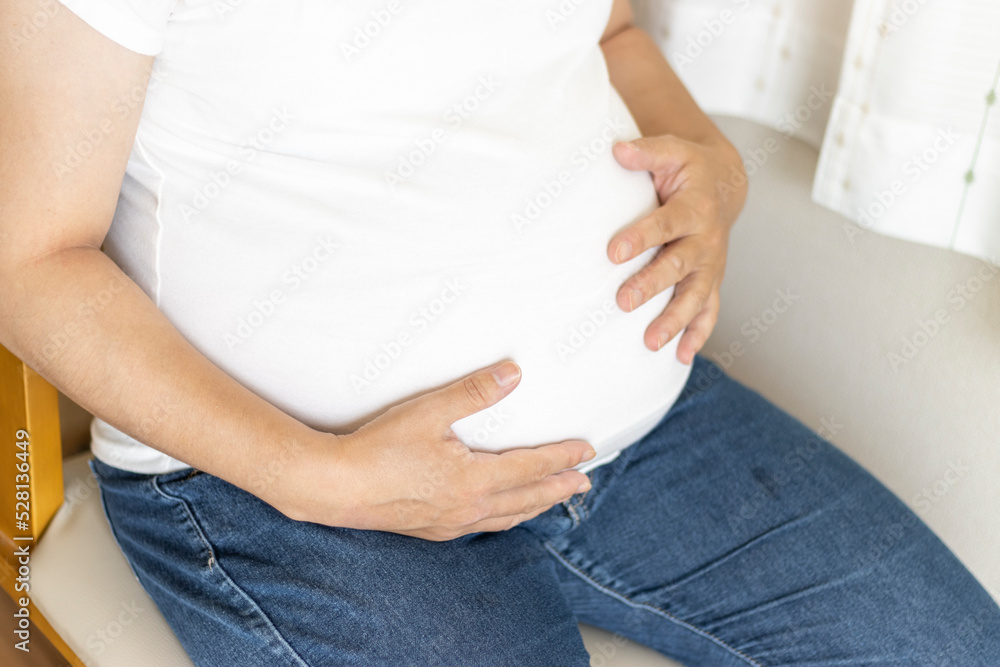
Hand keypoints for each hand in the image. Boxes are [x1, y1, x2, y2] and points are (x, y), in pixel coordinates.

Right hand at [280, 362, 595, 540]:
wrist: (335, 487)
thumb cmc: (378, 448)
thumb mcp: (429, 411)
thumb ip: (473, 392)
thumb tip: (512, 374)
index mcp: (475, 480)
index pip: (532, 467)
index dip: (562, 458)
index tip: (586, 451)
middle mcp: (469, 508)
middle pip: (528, 499)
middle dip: (558, 488)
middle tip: (583, 481)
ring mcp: (451, 523)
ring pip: (507, 517)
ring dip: (535, 506)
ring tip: (552, 498)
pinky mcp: (433, 529)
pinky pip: (483, 524)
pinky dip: (505, 517)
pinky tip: (500, 512)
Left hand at [608, 135, 747, 363]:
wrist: (724, 185)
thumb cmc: (688, 169)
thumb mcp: (671, 151)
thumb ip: (646, 151)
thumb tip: (617, 150)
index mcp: (695, 206)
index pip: (666, 223)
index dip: (641, 237)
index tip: (613, 251)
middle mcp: (707, 239)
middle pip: (680, 265)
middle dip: (652, 285)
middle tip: (624, 302)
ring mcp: (711, 264)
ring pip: (695, 296)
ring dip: (675, 320)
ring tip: (650, 342)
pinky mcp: (711, 281)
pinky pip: (708, 311)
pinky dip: (698, 334)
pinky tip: (681, 357)